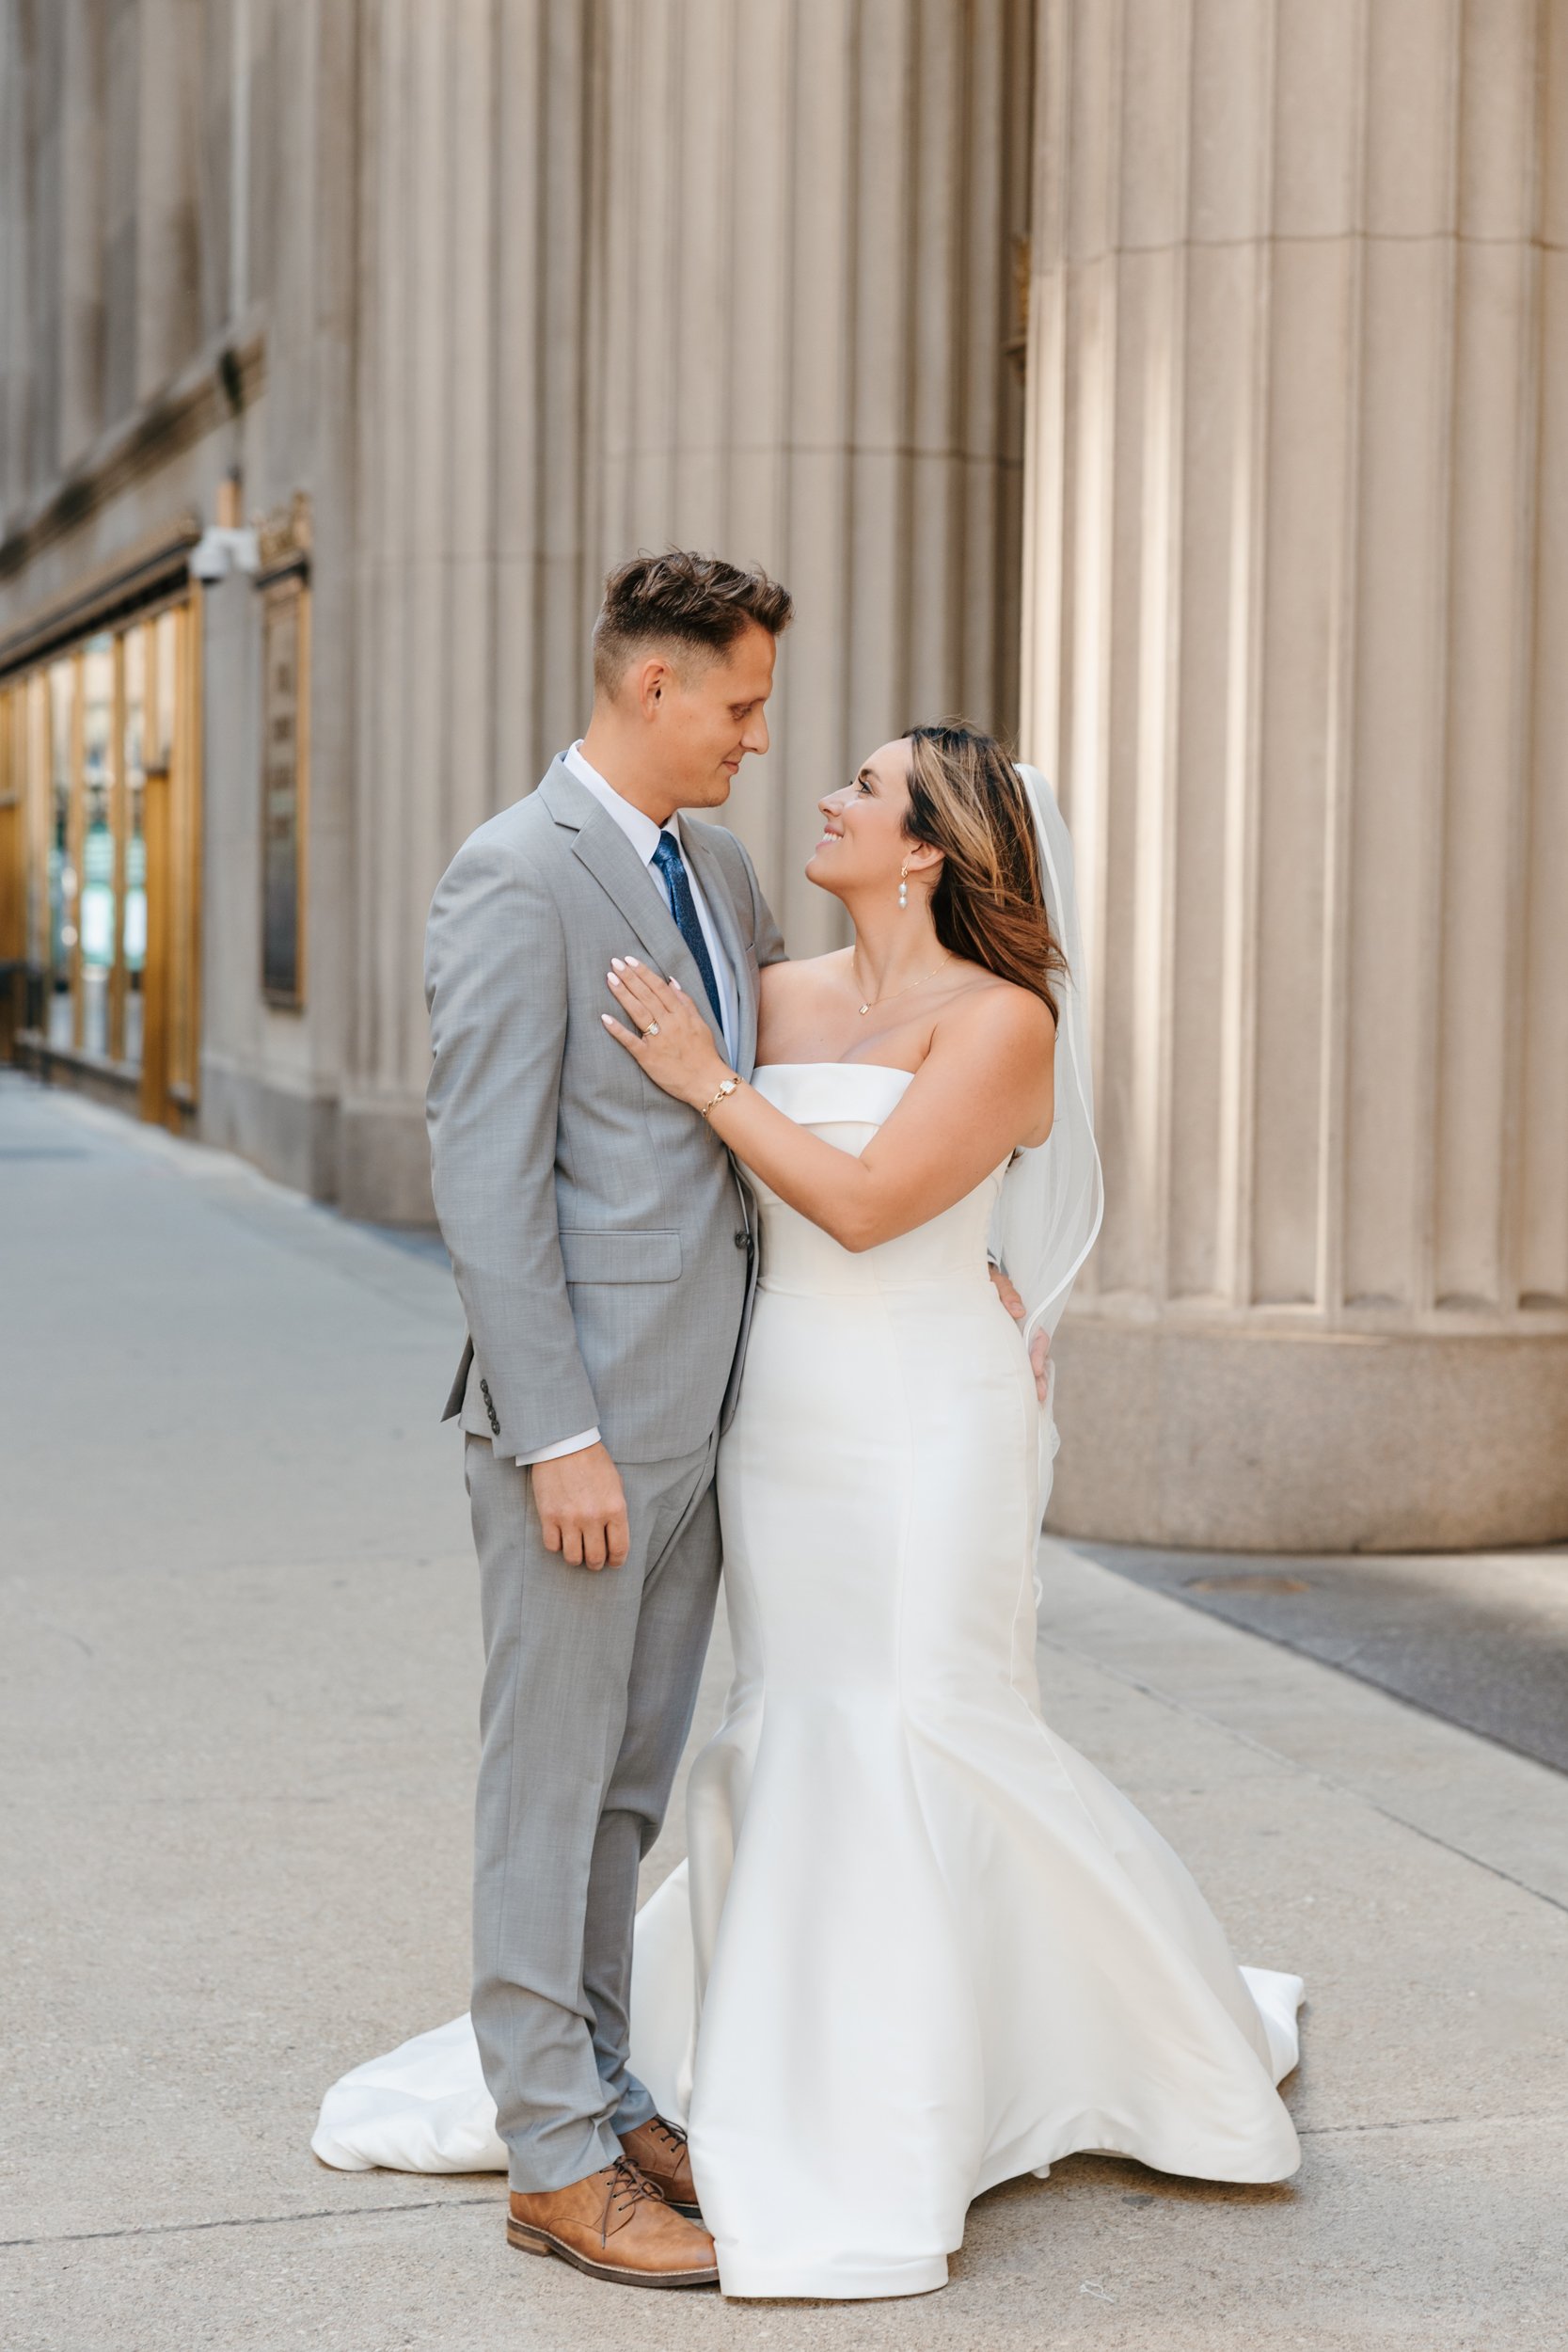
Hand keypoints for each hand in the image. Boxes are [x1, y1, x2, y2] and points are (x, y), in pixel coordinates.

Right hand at [530, 1442, 629, 1569]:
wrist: (565, 1443)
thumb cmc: (593, 1461)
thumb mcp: (615, 1483)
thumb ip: (616, 1510)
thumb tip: (614, 1535)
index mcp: (615, 1509)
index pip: (619, 1549)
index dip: (616, 1561)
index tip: (613, 1562)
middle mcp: (593, 1518)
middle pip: (595, 1558)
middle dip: (596, 1563)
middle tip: (594, 1560)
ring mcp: (569, 1518)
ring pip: (573, 1558)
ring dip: (576, 1558)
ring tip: (577, 1551)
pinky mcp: (548, 1516)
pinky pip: (552, 1546)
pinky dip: (557, 1546)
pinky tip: (560, 1537)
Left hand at [601, 957, 731, 1107]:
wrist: (706, 1082)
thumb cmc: (704, 1054)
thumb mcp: (700, 1023)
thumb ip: (686, 1002)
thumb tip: (672, 981)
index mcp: (681, 1015)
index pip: (659, 988)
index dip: (644, 973)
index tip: (630, 960)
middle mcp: (669, 1024)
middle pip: (646, 996)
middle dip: (630, 978)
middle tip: (615, 962)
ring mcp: (658, 1041)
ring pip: (638, 1012)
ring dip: (623, 995)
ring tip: (610, 978)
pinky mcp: (648, 1058)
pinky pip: (630, 1041)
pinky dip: (617, 1030)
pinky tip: (605, 1017)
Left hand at [989, 1264, 1050, 1402]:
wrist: (966, 1284)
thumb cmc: (985, 1283)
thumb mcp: (996, 1282)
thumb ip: (1007, 1293)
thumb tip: (1018, 1311)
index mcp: (1023, 1319)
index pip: (1038, 1339)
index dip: (1039, 1354)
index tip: (1035, 1368)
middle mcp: (1020, 1334)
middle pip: (1037, 1358)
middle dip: (1039, 1376)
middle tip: (1039, 1393)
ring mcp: (1012, 1344)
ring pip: (1027, 1366)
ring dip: (1033, 1382)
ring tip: (1035, 1400)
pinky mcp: (1000, 1351)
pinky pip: (1012, 1368)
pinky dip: (1018, 1381)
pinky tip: (1019, 1396)